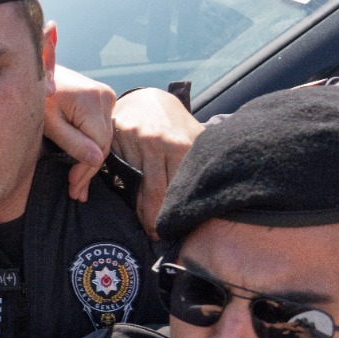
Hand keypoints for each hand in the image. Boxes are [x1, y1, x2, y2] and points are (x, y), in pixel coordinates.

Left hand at [42, 66, 114, 202]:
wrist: (35, 73)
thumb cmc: (37, 98)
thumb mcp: (49, 123)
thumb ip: (72, 141)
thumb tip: (97, 160)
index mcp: (92, 101)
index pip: (98, 144)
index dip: (86, 169)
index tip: (73, 187)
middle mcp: (105, 96)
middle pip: (103, 142)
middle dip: (88, 169)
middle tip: (76, 192)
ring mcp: (106, 96)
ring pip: (104, 138)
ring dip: (91, 161)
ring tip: (78, 186)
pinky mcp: (102, 99)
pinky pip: (101, 128)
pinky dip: (92, 147)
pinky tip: (83, 165)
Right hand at [107, 87, 200, 237]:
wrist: (145, 100)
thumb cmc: (172, 126)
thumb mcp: (192, 137)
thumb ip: (200, 161)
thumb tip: (220, 192)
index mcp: (184, 145)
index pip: (181, 188)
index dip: (179, 213)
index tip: (178, 231)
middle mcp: (161, 143)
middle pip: (158, 194)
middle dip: (158, 221)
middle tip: (159, 237)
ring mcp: (138, 141)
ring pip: (139, 189)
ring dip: (142, 214)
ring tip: (149, 230)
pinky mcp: (118, 140)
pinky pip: (119, 175)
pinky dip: (123, 195)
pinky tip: (130, 208)